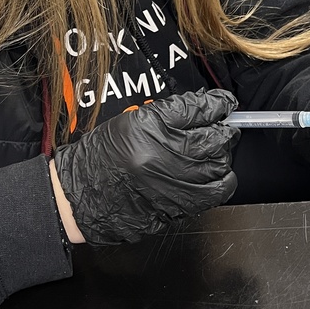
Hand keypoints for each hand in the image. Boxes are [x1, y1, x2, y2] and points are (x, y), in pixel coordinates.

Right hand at [52, 89, 238, 245]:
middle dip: (226, 130)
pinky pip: (214, 193)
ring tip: (217, 150)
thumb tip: (206, 106)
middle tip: (224, 127)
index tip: (225, 102)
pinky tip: (216, 175)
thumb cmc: (104, 156)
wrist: (83, 194)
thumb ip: (172, 112)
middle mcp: (163, 155)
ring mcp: (173, 183)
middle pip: (214, 138)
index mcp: (150, 127)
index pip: (197, 109)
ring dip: (224, 155)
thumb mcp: (133, 120)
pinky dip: (222, 181)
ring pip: (219, 165)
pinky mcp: (177, 206)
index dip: (218, 103)